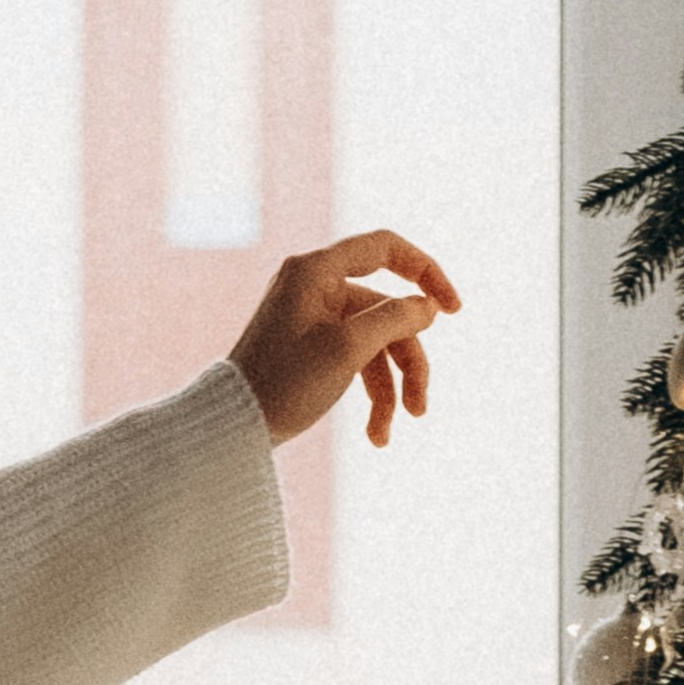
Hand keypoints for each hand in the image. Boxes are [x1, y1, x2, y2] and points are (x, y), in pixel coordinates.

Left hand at [230, 232, 459, 450]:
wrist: (229, 429)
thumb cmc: (282, 385)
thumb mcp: (346, 350)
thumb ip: (393, 319)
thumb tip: (427, 305)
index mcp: (316, 270)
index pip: (385, 248)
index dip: (426, 272)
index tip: (453, 310)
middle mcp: (314, 286)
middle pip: (386, 312)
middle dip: (407, 362)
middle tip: (421, 408)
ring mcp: (312, 317)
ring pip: (374, 343)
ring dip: (390, 390)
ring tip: (386, 434)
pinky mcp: (311, 347)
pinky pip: (355, 360)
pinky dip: (369, 395)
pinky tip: (376, 435)